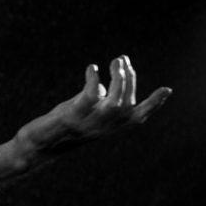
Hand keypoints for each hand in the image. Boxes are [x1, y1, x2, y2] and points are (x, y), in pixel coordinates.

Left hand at [13, 55, 170, 163]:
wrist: (38, 147)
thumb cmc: (61, 128)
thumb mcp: (85, 116)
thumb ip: (98, 103)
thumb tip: (104, 88)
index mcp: (110, 128)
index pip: (138, 117)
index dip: (154, 104)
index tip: (167, 89)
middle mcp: (104, 128)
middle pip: (127, 104)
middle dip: (129, 79)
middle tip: (122, 59)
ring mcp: (89, 123)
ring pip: (115, 102)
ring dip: (119, 79)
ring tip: (116, 61)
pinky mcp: (73, 116)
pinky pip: (90, 97)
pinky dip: (94, 80)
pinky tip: (92, 68)